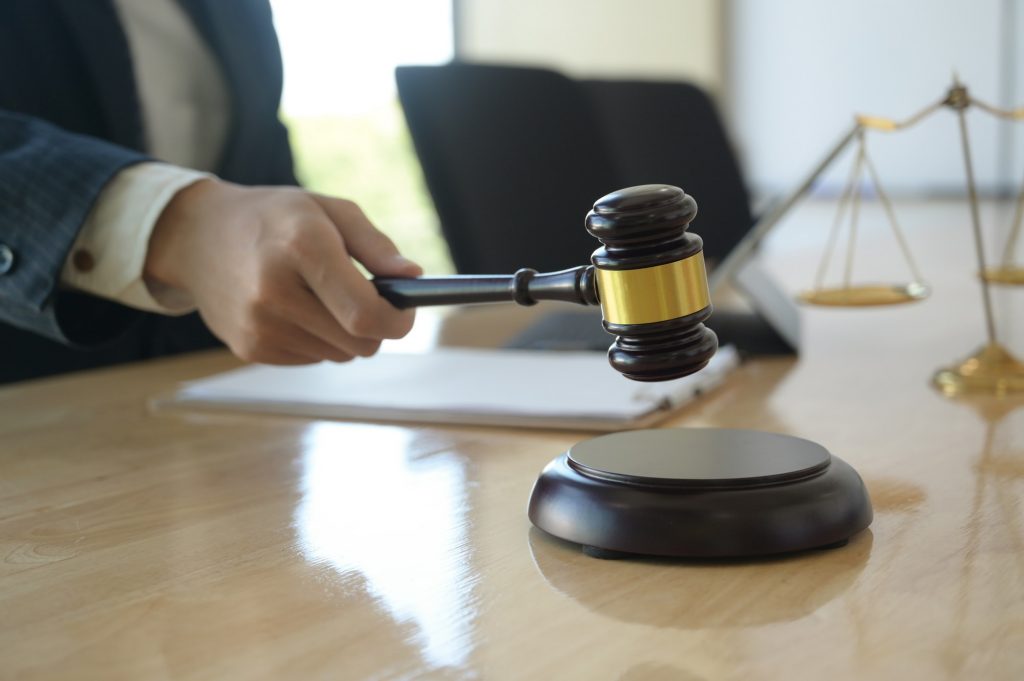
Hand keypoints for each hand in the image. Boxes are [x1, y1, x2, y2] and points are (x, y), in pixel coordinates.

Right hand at [144, 179, 421, 364]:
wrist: (197, 237)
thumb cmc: (276, 218)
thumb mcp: (328, 211)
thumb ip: (376, 246)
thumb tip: (413, 277)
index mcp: (303, 247)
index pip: (366, 313)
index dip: (397, 321)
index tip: (405, 311)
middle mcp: (275, 291)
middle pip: (360, 343)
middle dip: (376, 327)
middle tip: (369, 300)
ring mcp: (258, 325)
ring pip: (339, 354)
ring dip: (344, 333)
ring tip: (321, 295)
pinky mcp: (249, 348)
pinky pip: (312, 358)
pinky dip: (317, 339)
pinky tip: (295, 308)